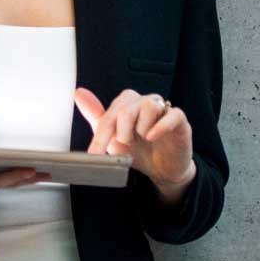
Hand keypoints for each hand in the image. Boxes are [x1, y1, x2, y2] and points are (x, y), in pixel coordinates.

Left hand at [74, 87, 194, 186]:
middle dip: (121, 130)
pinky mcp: (180, 120)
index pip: (111, 113)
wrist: (161, 168)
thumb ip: (96, 117)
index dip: (101, 135)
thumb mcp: (112, 138)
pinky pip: (173, 115)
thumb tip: (79, 93)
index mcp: (127, 104)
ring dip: (141, 127)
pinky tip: (152, 136)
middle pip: (127, 108)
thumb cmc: (138, 149)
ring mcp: (164, 110)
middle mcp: (145, 102)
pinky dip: (161, 126)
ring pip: (149, 106)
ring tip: (143, 139)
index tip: (94, 153)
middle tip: (125, 144)